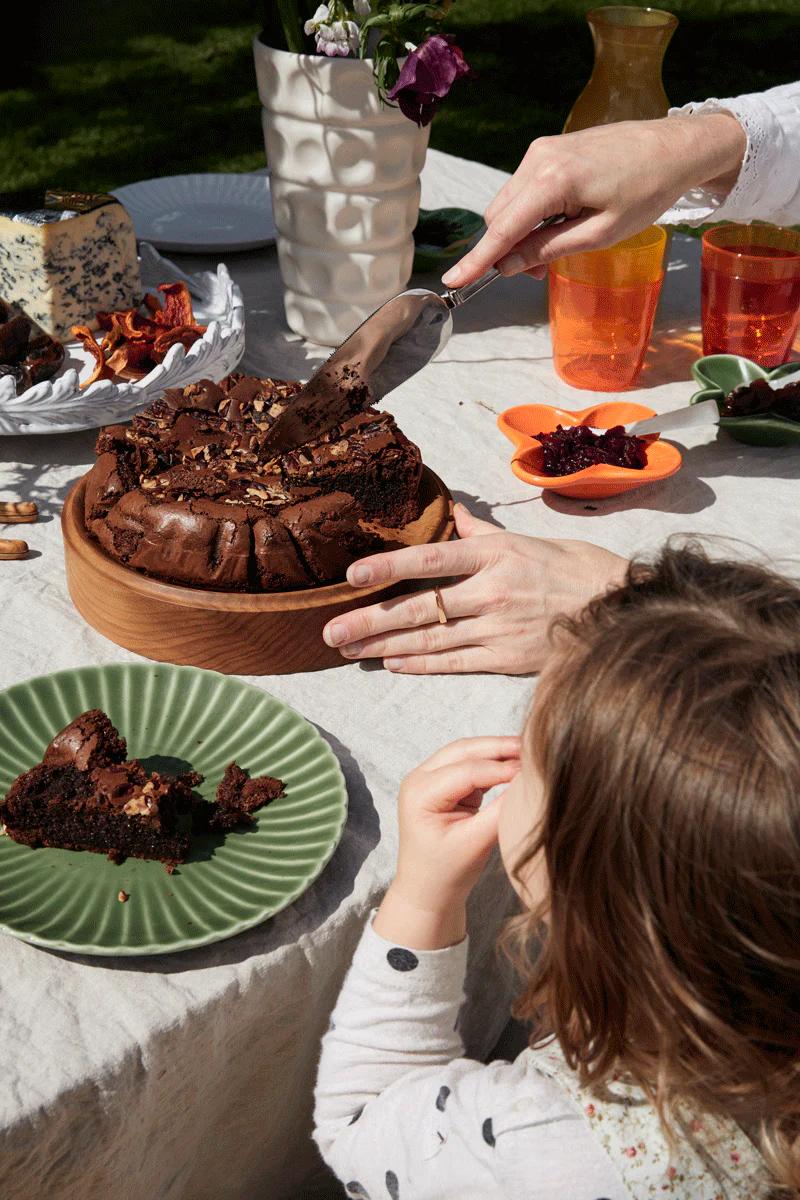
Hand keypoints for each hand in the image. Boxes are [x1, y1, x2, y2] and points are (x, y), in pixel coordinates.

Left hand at [323, 503, 627, 674]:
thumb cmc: (573, 567)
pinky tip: (392, 662)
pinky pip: (455, 662)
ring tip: (349, 649)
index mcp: (494, 554)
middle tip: (330, 631)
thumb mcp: (525, 540)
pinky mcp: (508, 658)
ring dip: (385, 645)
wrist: (619, 607)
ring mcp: (499, 628)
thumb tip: (451, 512)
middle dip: (370, 620)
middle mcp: (492, 590)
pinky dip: (421, 664)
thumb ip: (481, 531)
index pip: (430, 557)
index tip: (352, 576)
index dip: (388, 567)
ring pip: (430, 639)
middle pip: (419, 607)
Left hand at [373, 737, 520, 948]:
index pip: (467, 771)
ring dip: (497, 751)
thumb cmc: (446, 873)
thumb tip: (526, 782)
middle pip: (464, 751)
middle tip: (533, 747)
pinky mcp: (444, 783)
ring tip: (529, 753)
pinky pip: (470, 763)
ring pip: (467, 752)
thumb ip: (500, 812)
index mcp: (420, 793)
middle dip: (499, 748)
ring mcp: (429, 778)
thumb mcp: (475, 843)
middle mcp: (419, 779)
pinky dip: (493, 762)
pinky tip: (516, 764)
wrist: (428, 891)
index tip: (533, 770)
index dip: (502, 768)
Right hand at [441, 111, 745, 285]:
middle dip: (507, 249)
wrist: (673, 147)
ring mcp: (542, 150)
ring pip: (509, 204)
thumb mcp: (600, 233)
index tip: (452, 280)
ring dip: (519, 232)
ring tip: (555, 247)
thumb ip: (548, 249)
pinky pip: (523, 190)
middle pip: (499, 217)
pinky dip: (530, 214)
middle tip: (538, 273)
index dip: (478, 259)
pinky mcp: (549, 150)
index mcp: (552, 180)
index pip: (503, 228)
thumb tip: (507, 265)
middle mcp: (538, 159)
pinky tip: (559, 222)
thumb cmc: (646, 192)